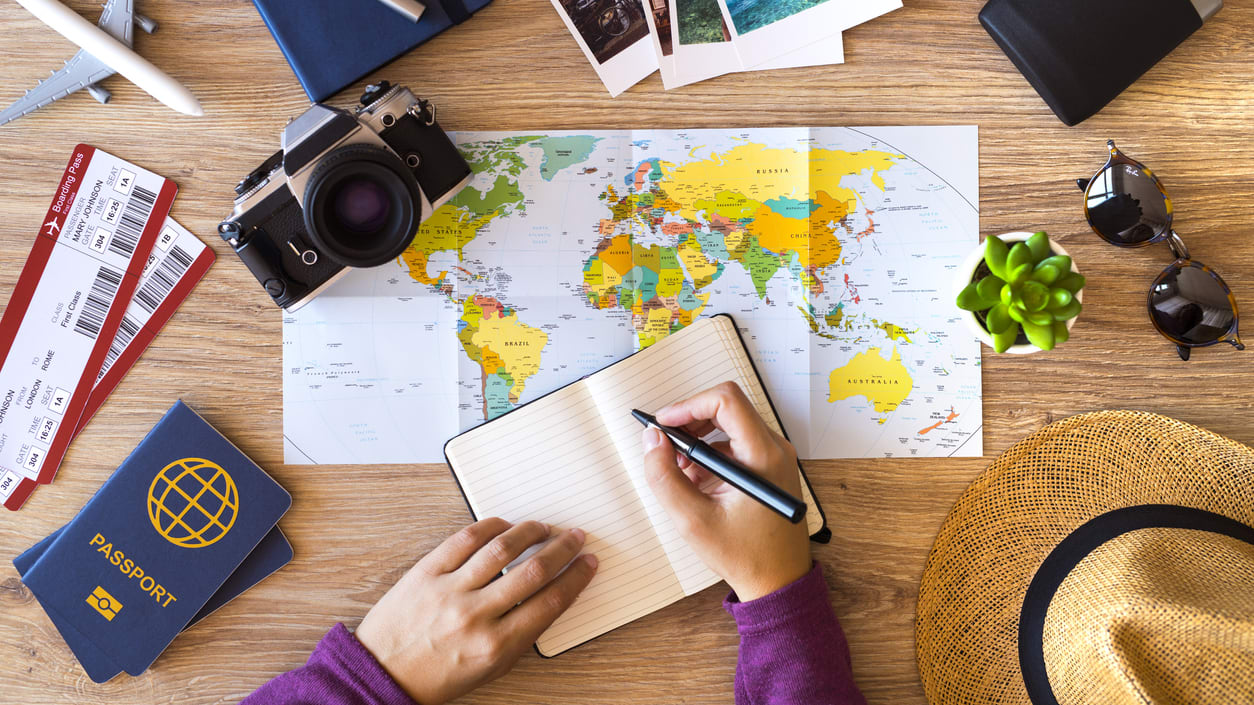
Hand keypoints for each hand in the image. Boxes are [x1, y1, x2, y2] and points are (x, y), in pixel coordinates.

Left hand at [355, 519, 597, 704]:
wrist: (383, 674)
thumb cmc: (437, 676)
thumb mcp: (490, 668)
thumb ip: (520, 635)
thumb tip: (550, 596)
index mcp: (496, 646)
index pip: (551, 602)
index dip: (576, 578)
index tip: (587, 563)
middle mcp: (475, 616)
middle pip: (533, 571)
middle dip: (562, 550)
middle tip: (574, 537)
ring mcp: (449, 590)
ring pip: (501, 549)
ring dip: (530, 532)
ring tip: (543, 527)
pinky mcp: (426, 572)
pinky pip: (464, 539)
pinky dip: (490, 527)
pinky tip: (505, 526)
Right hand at [642, 381, 810, 601]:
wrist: (779, 580)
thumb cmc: (744, 555)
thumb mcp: (693, 520)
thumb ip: (665, 477)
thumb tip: (652, 440)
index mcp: (763, 456)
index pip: (725, 400)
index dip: (688, 405)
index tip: (663, 423)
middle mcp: (774, 448)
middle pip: (727, 408)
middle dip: (689, 421)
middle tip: (664, 445)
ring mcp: (774, 456)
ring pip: (730, 424)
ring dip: (698, 438)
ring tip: (678, 469)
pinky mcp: (769, 466)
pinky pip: (736, 442)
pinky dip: (710, 452)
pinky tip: (695, 480)